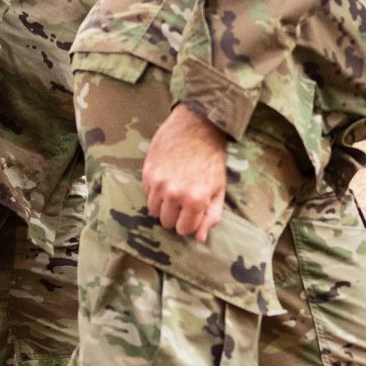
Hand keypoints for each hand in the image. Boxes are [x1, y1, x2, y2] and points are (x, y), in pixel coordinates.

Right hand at [142, 104, 227, 242]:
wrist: (197, 126)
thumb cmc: (211, 158)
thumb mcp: (218, 188)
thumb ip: (211, 216)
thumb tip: (200, 238)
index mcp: (196, 200)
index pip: (184, 230)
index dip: (189, 223)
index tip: (193, 212)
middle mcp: (175, 194)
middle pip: (167, 222)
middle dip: (176, 215)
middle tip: (183, 200)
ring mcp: (159, 183)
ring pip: (154, 211)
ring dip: (163, 204)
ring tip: (174, 188)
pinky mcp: (148, 173)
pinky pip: (147, 194)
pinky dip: (155, 190)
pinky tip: (167, 176)